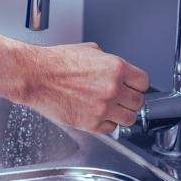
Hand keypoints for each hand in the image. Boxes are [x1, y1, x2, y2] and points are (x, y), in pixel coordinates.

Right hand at [16, 42, 149, 133]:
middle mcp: (113, 89)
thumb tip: (117, 71)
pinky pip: (111, 128)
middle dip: (131, 100)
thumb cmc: (57, 63)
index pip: (144, 82)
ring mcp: (103, 108)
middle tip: (121, 99)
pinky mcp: (91, 123)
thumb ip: (109, 63)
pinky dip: (106, 124)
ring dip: (122, 114)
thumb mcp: (90, 51)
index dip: (138, 85)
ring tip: (111, 109)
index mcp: (116, 68)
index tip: (133, 88)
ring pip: (129, 119)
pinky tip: (97, 114)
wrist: (36, 76)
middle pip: (139, 102)